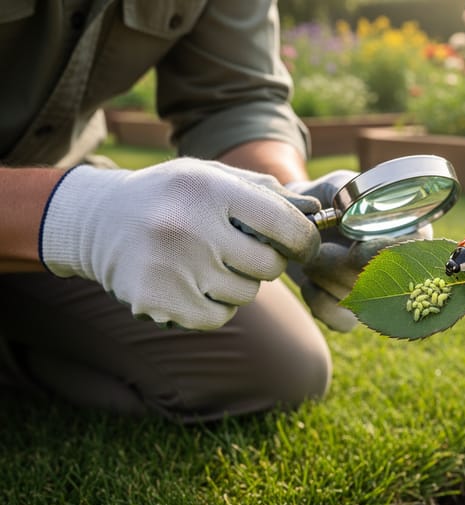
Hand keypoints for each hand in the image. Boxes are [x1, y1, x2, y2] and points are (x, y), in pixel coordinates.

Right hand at [40, 158, 320, 329]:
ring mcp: (172, 267)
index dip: (305, 240)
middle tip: (244, 252)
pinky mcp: (158, 301)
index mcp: (210, 189)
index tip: (304, 246)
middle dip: (267, 262)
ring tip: (209, 262)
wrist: (99, 220)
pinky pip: (219, 317)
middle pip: (269, 266)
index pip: (285, 224)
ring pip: (246, 294)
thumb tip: (317, 214)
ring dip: (239, 283)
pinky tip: (194, 284)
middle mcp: (190, 227)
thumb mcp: (214, 177)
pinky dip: (216, 307)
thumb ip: (267, 193)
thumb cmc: (172, 197)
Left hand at [286, 171, 432, 331]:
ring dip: (326, 277)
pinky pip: (341, 320)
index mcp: (413, 232)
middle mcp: (403, 268)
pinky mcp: (355, 314)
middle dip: (342, 264)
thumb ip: (349, 196)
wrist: (298, 218)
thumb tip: (349, 213)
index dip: (385, 252)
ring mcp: (380, 296)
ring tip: (311, 254)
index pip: (414, 249)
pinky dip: (318, 301)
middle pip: (384, 280)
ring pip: (359, 300)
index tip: (357, 247)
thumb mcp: (339, 185)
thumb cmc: (327, 196)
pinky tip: (309, 282)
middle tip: (319, 247)